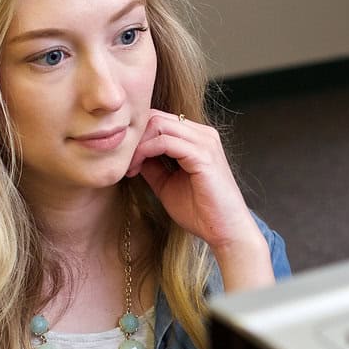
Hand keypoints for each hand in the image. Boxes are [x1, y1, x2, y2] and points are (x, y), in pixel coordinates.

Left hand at [126, 110, 266, 269]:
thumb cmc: (201, 211)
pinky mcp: (203, 155)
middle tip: (123, 163)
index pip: (160, 120)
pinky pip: (165, 142)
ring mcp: (205, 142)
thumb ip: (152, 166)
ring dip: (137, 145)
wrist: (225, 231)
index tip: (125, 162)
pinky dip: (145, 152)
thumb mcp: (167, 184)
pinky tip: (137, 169)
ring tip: (130, 167)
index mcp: (197, 138)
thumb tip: (131, 155)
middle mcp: (203, 134)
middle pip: (156, 117)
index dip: (138, 137)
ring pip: (158, 124)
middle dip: (135, 138)